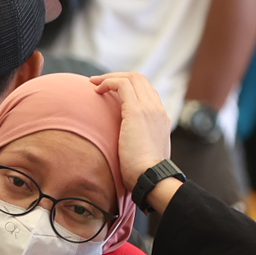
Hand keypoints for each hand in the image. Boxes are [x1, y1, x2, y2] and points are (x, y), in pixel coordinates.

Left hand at [90, 71, 174, 203]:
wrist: (150, 177)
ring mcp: (149, 108)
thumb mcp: (144, 153)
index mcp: (161, 118)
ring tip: (94, 83)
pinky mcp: (137, 111)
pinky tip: (96, 90)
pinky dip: (108, 82)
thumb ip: (138, 144)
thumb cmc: (143, 173)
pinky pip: (122, 85)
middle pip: (140, 79)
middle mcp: (158, 109)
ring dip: (111, 77)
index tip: (110, 93)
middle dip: (118, 77)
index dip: (128, 88)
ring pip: (132, 78)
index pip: (147, 92)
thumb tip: (125, 147)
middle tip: (98, 83)